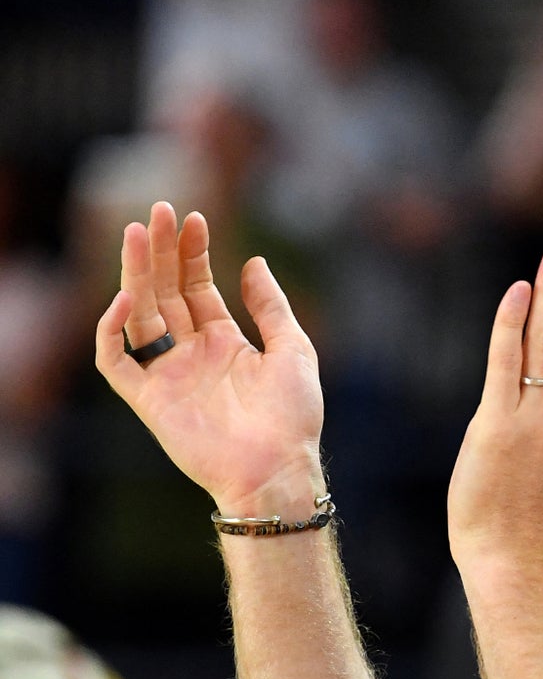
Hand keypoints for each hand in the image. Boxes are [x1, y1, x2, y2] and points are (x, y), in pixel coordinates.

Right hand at [93, 202, 325, 514]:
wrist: (278, 468)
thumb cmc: (292, 416)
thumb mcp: (293, 349)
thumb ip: (270, 306)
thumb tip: (254, 261)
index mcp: (224, 342)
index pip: (198, 287)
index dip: (193, 253)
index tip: (194, 218)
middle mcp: (191, 354)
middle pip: (165, 292)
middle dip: (160, 252)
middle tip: (158, 210)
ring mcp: (167, 374)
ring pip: (140, 314)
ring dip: (135, 274)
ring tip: (137, 233)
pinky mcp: (147, 400)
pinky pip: (116, 362)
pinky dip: (113, 331)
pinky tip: (128, 299)